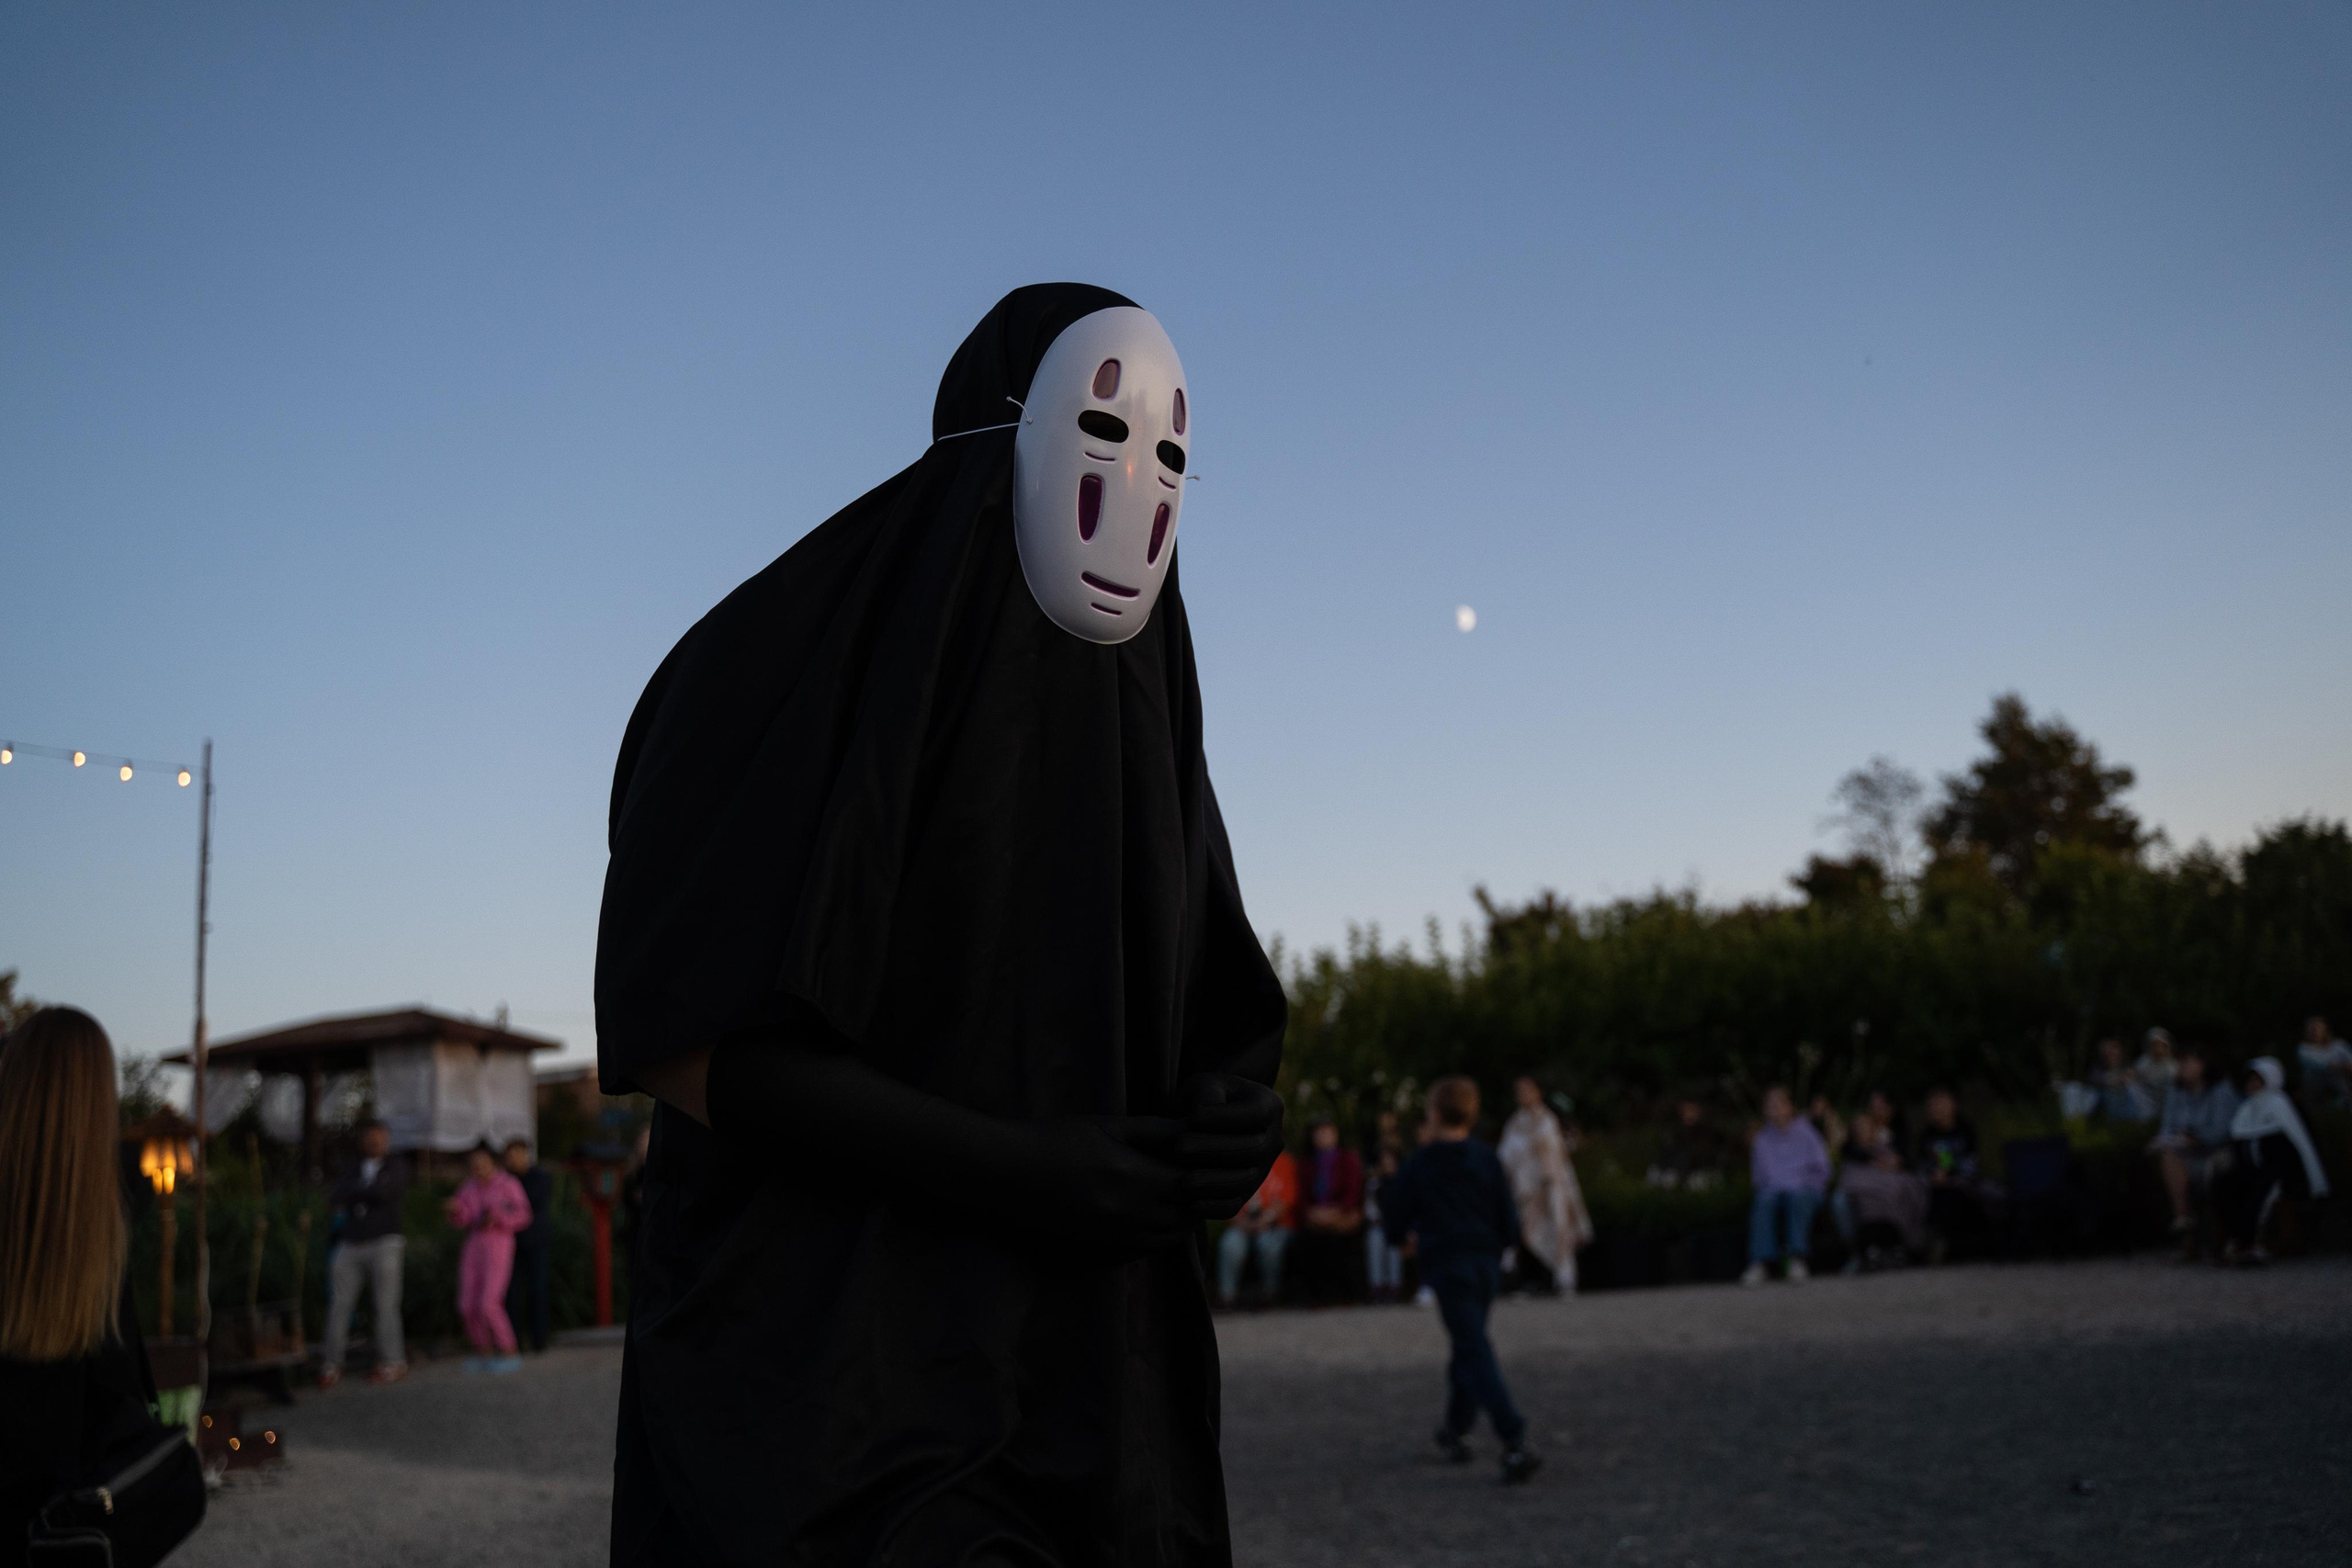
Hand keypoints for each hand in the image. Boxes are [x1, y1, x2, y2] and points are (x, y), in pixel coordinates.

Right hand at [997, 1115, 1190, 1252]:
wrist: (1004, 1174)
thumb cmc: (1054, 1139)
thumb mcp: (1106, 1125)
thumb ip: (1154, 1129)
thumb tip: (1193, 1129)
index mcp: (1133, 1178)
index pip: (1191, 1185)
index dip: (1197, 1172)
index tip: (1190, 1159)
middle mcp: (1128, 1216)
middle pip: (1184, 1217)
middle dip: (1190, 1199)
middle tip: (1182, 1179)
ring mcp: (1112, 1240)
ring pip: (1166, 1240)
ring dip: (1172, 1220)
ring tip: (1162, 1197)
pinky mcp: (1096, 1255)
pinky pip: (1140, 1252)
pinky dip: (1150, 1237)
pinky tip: (1137, 1215)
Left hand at [1172, 1073, 1285, 1220]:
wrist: (1204, 1122)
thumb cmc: (1203, 1097)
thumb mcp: (1204, 1084)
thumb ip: (1206, 1093)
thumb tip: (1202, 1112)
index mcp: (1269, 1106)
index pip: (1255, 1114)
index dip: (1225, 1118)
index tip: (1191, 1117)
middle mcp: (1274, 1139)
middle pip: (1253, 1149)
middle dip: (1214, 1150)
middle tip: (1179, 1147)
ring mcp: (1262, 1168)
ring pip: (1246, 1180)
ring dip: (1213, 1181)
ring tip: (1182, 1178)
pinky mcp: (1246, 1192)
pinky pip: (1235, 1204)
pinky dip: (1214, 1206)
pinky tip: (1190, 1202)